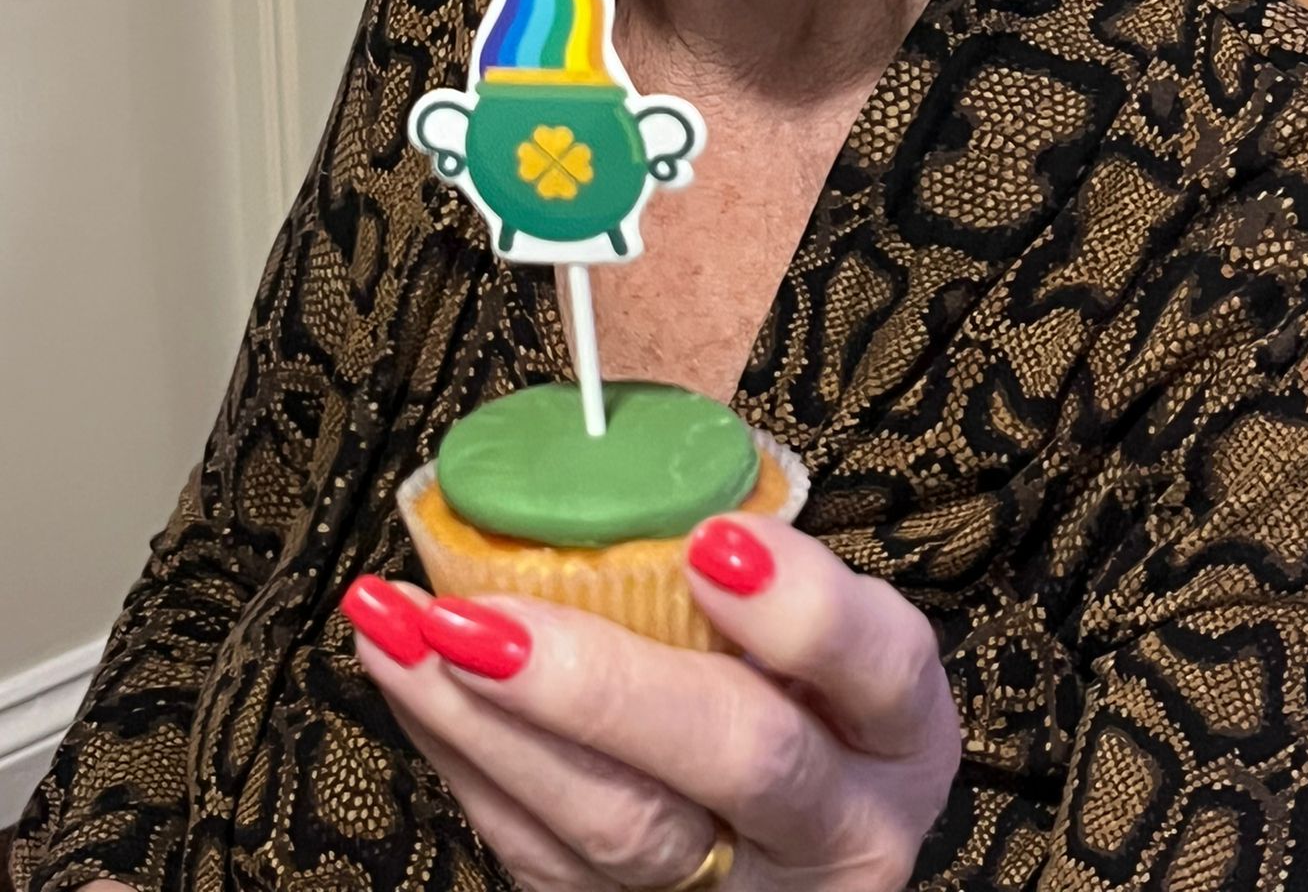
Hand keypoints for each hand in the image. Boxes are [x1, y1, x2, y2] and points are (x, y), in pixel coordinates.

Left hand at [345, 515, 961, 888]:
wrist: (795, 840)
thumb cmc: (805, 689)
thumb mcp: (828, 622)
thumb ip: (755, 562)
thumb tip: (613, 461)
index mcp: (899, 726)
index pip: (875, 666)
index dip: (800, 610)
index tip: (711, 541)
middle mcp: (840, 829)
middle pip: (738, 760)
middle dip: (600, 687)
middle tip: (483, 618)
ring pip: (618, 830)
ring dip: (487, 724)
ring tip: (402, 628)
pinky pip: (541, 854)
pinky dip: (461, 757)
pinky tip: (407, 674)